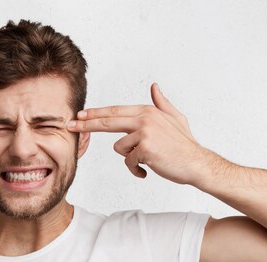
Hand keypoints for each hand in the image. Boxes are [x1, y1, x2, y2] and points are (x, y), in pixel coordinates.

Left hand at [67, 83, 215, 185]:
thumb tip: (154, 86)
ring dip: (131, 159)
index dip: (95, 114)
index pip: (115, 111)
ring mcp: (144, 132)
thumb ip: (162, 103)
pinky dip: (137, 169)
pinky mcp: (145, 148)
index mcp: (147, 111)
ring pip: (120, 148)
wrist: (197, 163)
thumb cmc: (185, 145)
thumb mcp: (175, 118)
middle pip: (108, 121)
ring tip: (148, 161)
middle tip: (69, 126)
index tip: (79, 115)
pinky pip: (129, 161)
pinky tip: (149, 170)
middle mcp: (144, 118)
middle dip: (86, 124)